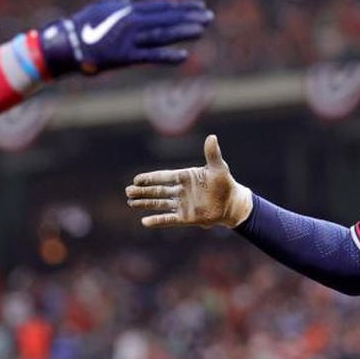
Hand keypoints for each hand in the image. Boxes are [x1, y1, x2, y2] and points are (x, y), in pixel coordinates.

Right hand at [39, 0, 212, 75]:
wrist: (67, 43)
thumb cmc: (87, 23)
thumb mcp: (109, 3)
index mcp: (130, 9)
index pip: (163, 7)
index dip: (183, 7)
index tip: (201, 7)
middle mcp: (132, 21)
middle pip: (166, 18)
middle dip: (189, 17)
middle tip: (210, 17)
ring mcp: (128, 38)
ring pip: (162, 34)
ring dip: (183, 31)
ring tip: (202, 30)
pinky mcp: (123, 56)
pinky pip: (149, 56)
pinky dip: (167, 56)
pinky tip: (184, 56)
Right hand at [126, 135, 252, 228]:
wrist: (232, 204)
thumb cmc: (225, 184)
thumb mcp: (218, 168)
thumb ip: (212, 154)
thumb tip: (212, 137)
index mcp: (185, 177)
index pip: (164, 177)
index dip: (150, 178)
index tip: (137, 179)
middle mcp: (180, 191)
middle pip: (157, 190)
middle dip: (143, 191)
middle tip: (128, 191)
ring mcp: (182, 204)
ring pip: (159, 204)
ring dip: (145, 203)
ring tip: (131, 202)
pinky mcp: (186, 218)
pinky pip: (168, 219)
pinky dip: (157, 221)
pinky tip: (145, 221)